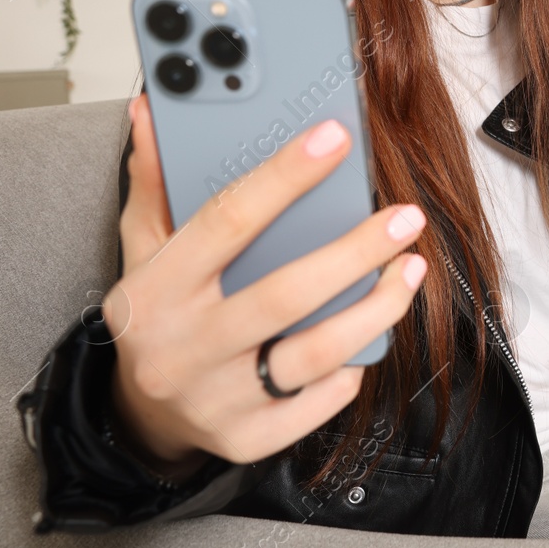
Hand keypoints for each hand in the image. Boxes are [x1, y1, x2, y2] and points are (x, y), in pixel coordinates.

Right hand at [105, 95, 427, 472]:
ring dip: (375, 309)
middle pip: (284, 294)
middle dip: (355, 251)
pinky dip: (353, 368)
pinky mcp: (246, 438)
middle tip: (404, 217)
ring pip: (314, 353)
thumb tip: (153, 109)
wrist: (138, 416)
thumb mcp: (142, 247)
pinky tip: (373, 334)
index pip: (227, 222)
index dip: (284, 177)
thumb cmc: (156, 313)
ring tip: (410, 269)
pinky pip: (318, 403)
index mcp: (155, 289)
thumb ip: (155, 181)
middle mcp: (183, 347)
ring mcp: (215, 399)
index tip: (335, 138)